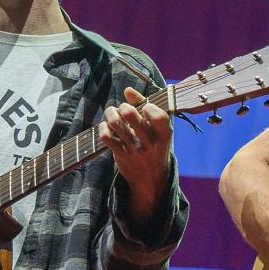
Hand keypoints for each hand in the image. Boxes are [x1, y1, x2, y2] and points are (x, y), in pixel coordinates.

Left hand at [100, 86, 174, 212]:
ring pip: (116, 123)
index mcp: (164, 134)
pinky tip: (107, 127)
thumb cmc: (155, 147)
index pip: (158, 116)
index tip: (145, 108)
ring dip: (111, 113)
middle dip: (124, 106)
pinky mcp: (122, 156)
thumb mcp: (158, 130)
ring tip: (112, 113)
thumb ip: (145, 107)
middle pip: (131, 114)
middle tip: (124, 109)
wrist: (151, 179)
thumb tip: (127, 90)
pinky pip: (106, 137)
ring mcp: (135, 150)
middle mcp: (150, 142)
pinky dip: (103, 127)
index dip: (148, 106)